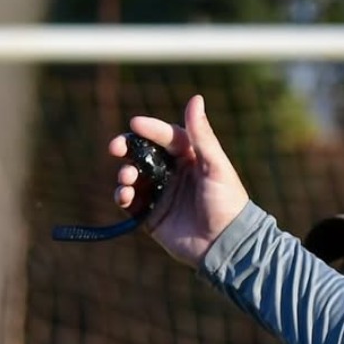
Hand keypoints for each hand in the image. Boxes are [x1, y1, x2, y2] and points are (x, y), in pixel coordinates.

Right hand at [110, 94, 249, 266]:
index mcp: (192, 158)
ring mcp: (162, 194)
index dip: (150, 129)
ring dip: (125, 173)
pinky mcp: (152, 215)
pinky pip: (130, 201)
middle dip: (127, 148)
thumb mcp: (216, 166)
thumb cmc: (227, 203)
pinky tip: (125, 196)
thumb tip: (195, 98)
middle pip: (143, 153)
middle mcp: (174, 173)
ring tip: (128, 178)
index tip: (135, 124)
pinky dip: (123, 195)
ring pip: (133, 176)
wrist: (226, 245)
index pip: (167, 136)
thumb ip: (202, 135)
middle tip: (116, 148)